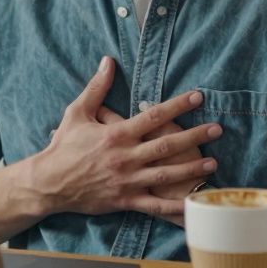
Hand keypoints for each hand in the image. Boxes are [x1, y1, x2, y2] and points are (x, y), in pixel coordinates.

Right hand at [28, 56, 220, 221]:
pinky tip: (193, 203)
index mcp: (116, 134)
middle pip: (167, 145)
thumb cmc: (63, 145)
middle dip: (194, 136)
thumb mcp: (77, 112)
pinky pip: (155, 205)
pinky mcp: (126, 200)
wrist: (49, 182)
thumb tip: (108, 61)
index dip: (178, 105)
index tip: (198, 97)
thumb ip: (97, 87)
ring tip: (213, 162)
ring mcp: (127, 180)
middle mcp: (125, 157)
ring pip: (165, 174)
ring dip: (191, 168)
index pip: (154, 116)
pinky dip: (175, 206)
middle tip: (217, 129)